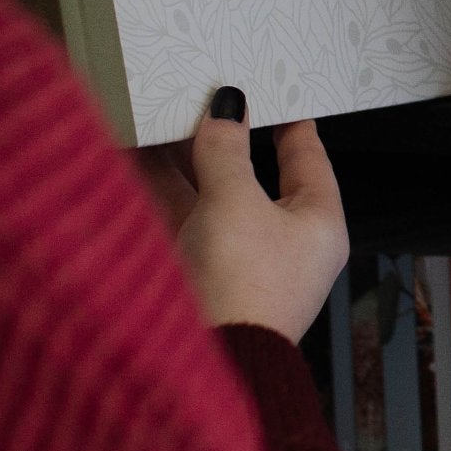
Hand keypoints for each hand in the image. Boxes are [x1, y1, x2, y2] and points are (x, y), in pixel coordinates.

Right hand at [136, 90, 349, 341]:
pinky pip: (183, 218)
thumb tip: (228, 106)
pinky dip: (161, 189)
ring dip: (184, 160)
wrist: (198, 364)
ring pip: (211, 195)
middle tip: (202, 92)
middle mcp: (281, 242)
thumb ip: (226, 149)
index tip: (273, 86)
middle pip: (252, 174)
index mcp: (316, 224)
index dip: (289, 120)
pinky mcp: (198, 273)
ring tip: (159, 114)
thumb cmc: (239, 282)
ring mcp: (238, 259)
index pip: (308, 158)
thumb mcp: (234, 200)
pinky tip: (134, 156)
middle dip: (222, 136)